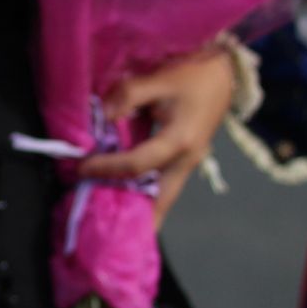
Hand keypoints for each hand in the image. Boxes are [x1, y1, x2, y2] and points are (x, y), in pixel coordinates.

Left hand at [79, 50, 234, 225]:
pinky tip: (133, 199)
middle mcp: (188, 158)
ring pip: (166, 193)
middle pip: (162, 199)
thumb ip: (128, 96)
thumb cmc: (194, 71)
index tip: (81, 168)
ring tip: (123, 226)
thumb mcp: (159, 77)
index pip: (136, 164)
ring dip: (146, 209)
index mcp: (180, 141)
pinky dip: (150, 193)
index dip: (107, 167)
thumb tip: (104, 116)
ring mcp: (191, 160)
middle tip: (118, 239)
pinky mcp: (188, 156)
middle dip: (142, 220)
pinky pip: (167, 181)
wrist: (225, 68)